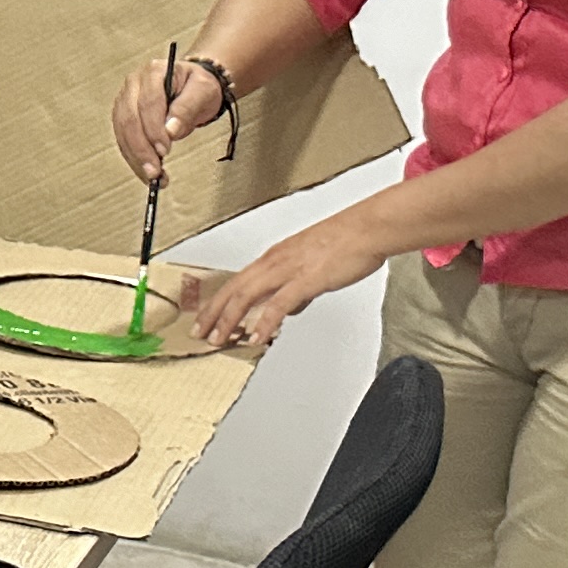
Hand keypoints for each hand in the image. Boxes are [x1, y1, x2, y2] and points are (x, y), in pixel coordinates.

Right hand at [111, 54, 232, 186]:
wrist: (193, 87)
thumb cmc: (198, 86)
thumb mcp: (203, 92)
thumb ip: (187, 108)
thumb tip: (170, 131)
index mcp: (153, 72)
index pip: (147, 103)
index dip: (154, 128)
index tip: (164, 149)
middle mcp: (134, 84)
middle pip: (129, 119)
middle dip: (141, 149)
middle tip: (154, 170)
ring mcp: (125, 101)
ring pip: (122, 133)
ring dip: (135, 158)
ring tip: (152, 176)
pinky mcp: (124, 117)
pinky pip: (124, 141)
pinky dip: (134, 159)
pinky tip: (147, 172)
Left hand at [188, 217, 392, 348]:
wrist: (368, 228)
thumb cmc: (345, 241)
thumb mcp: (312, 265)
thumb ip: (296, 287)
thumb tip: (289, 308)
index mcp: (275, 256)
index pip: (237, 281)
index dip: (218, 301)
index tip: (206, 318)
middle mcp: (275, 261)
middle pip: (234, 288)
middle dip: (213, 313)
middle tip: (199, 333)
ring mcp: (289, 269)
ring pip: (248, 295)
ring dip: (230, 319)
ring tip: (219, 339)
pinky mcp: (307, 279)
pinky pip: (279, 304)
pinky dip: (265, 322)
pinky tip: (257, 337)